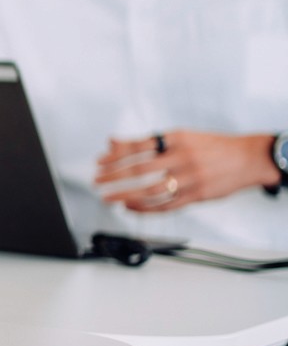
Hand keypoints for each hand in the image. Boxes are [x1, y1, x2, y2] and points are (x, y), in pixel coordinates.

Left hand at [96, 130, 280, 212]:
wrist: (248, 158)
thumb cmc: (210, 146)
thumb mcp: (181, 136)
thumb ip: (147, 142)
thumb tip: (112, 141)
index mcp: (176, 139)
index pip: (138, 147)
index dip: (115, 155)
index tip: (98, 162)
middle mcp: (182, 158)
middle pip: (139, 170)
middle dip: (114, 176)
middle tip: (96, 182)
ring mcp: (191, 179)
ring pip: (151, 191)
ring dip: (125, 196)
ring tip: (108, 198)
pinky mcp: (198, 196)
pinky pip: (167, 206)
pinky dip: (145, 209)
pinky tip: (130, 207)